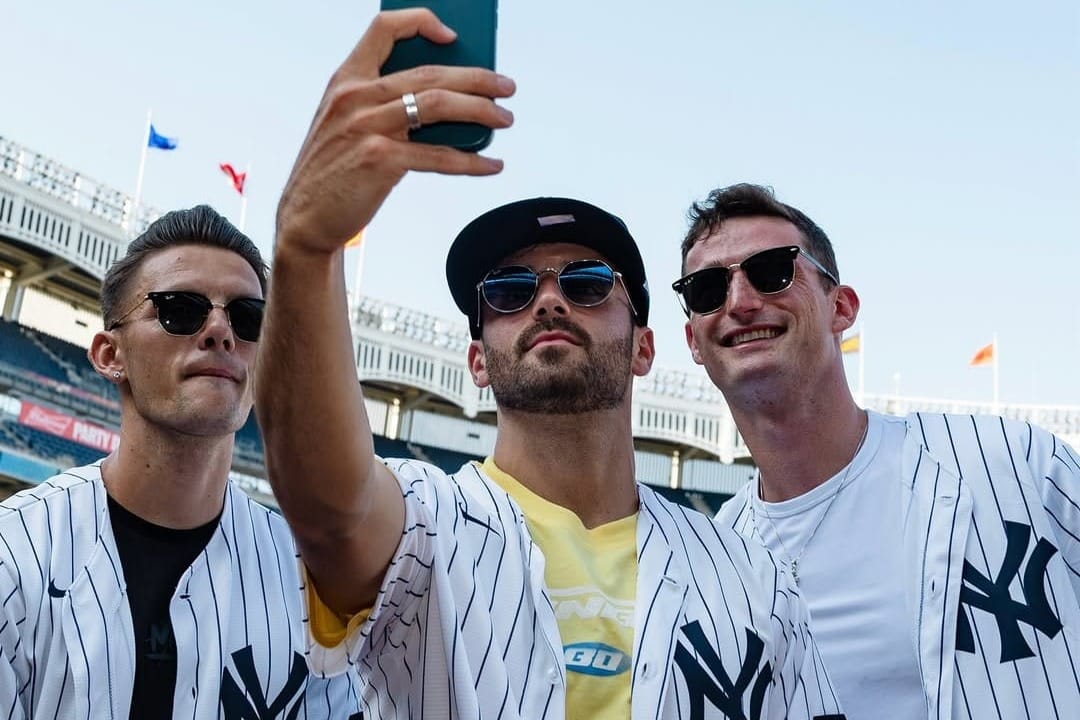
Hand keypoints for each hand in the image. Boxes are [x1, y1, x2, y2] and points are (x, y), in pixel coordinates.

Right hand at [275, 8, 515, 254]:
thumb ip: (383, 105)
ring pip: (438, 105)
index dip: (421, 23)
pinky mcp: (380, 161)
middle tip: (506, 87)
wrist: (306, 218)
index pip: (384, 29)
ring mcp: (367, 127)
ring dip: (481, 110)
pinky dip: (471, 162)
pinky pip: (438, 156)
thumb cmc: (334, 171)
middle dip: (477, 77)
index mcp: (346, 80)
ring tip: (504, 119)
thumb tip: (449, 102)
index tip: (452, 36)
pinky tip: (491, 164)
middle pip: (429, 72)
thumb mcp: (346, 123)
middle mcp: (355, 97)